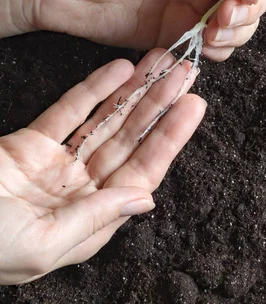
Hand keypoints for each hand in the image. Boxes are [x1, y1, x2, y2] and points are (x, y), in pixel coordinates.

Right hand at [0, 49, 204, 284]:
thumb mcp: (41, 245)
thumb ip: (94, 218)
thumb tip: (145, 198)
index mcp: (89, 221)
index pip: (141, 172)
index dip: (169, 138)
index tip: (192, 106)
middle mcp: (80, 191)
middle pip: (129, 140)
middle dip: (158, 105)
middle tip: (185, 73)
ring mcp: (57, 165)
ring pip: (105, 121)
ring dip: (134, 92)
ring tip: (161, 63)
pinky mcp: (31, 143)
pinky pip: (69, 111)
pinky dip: (94, 89)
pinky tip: (120, 69)